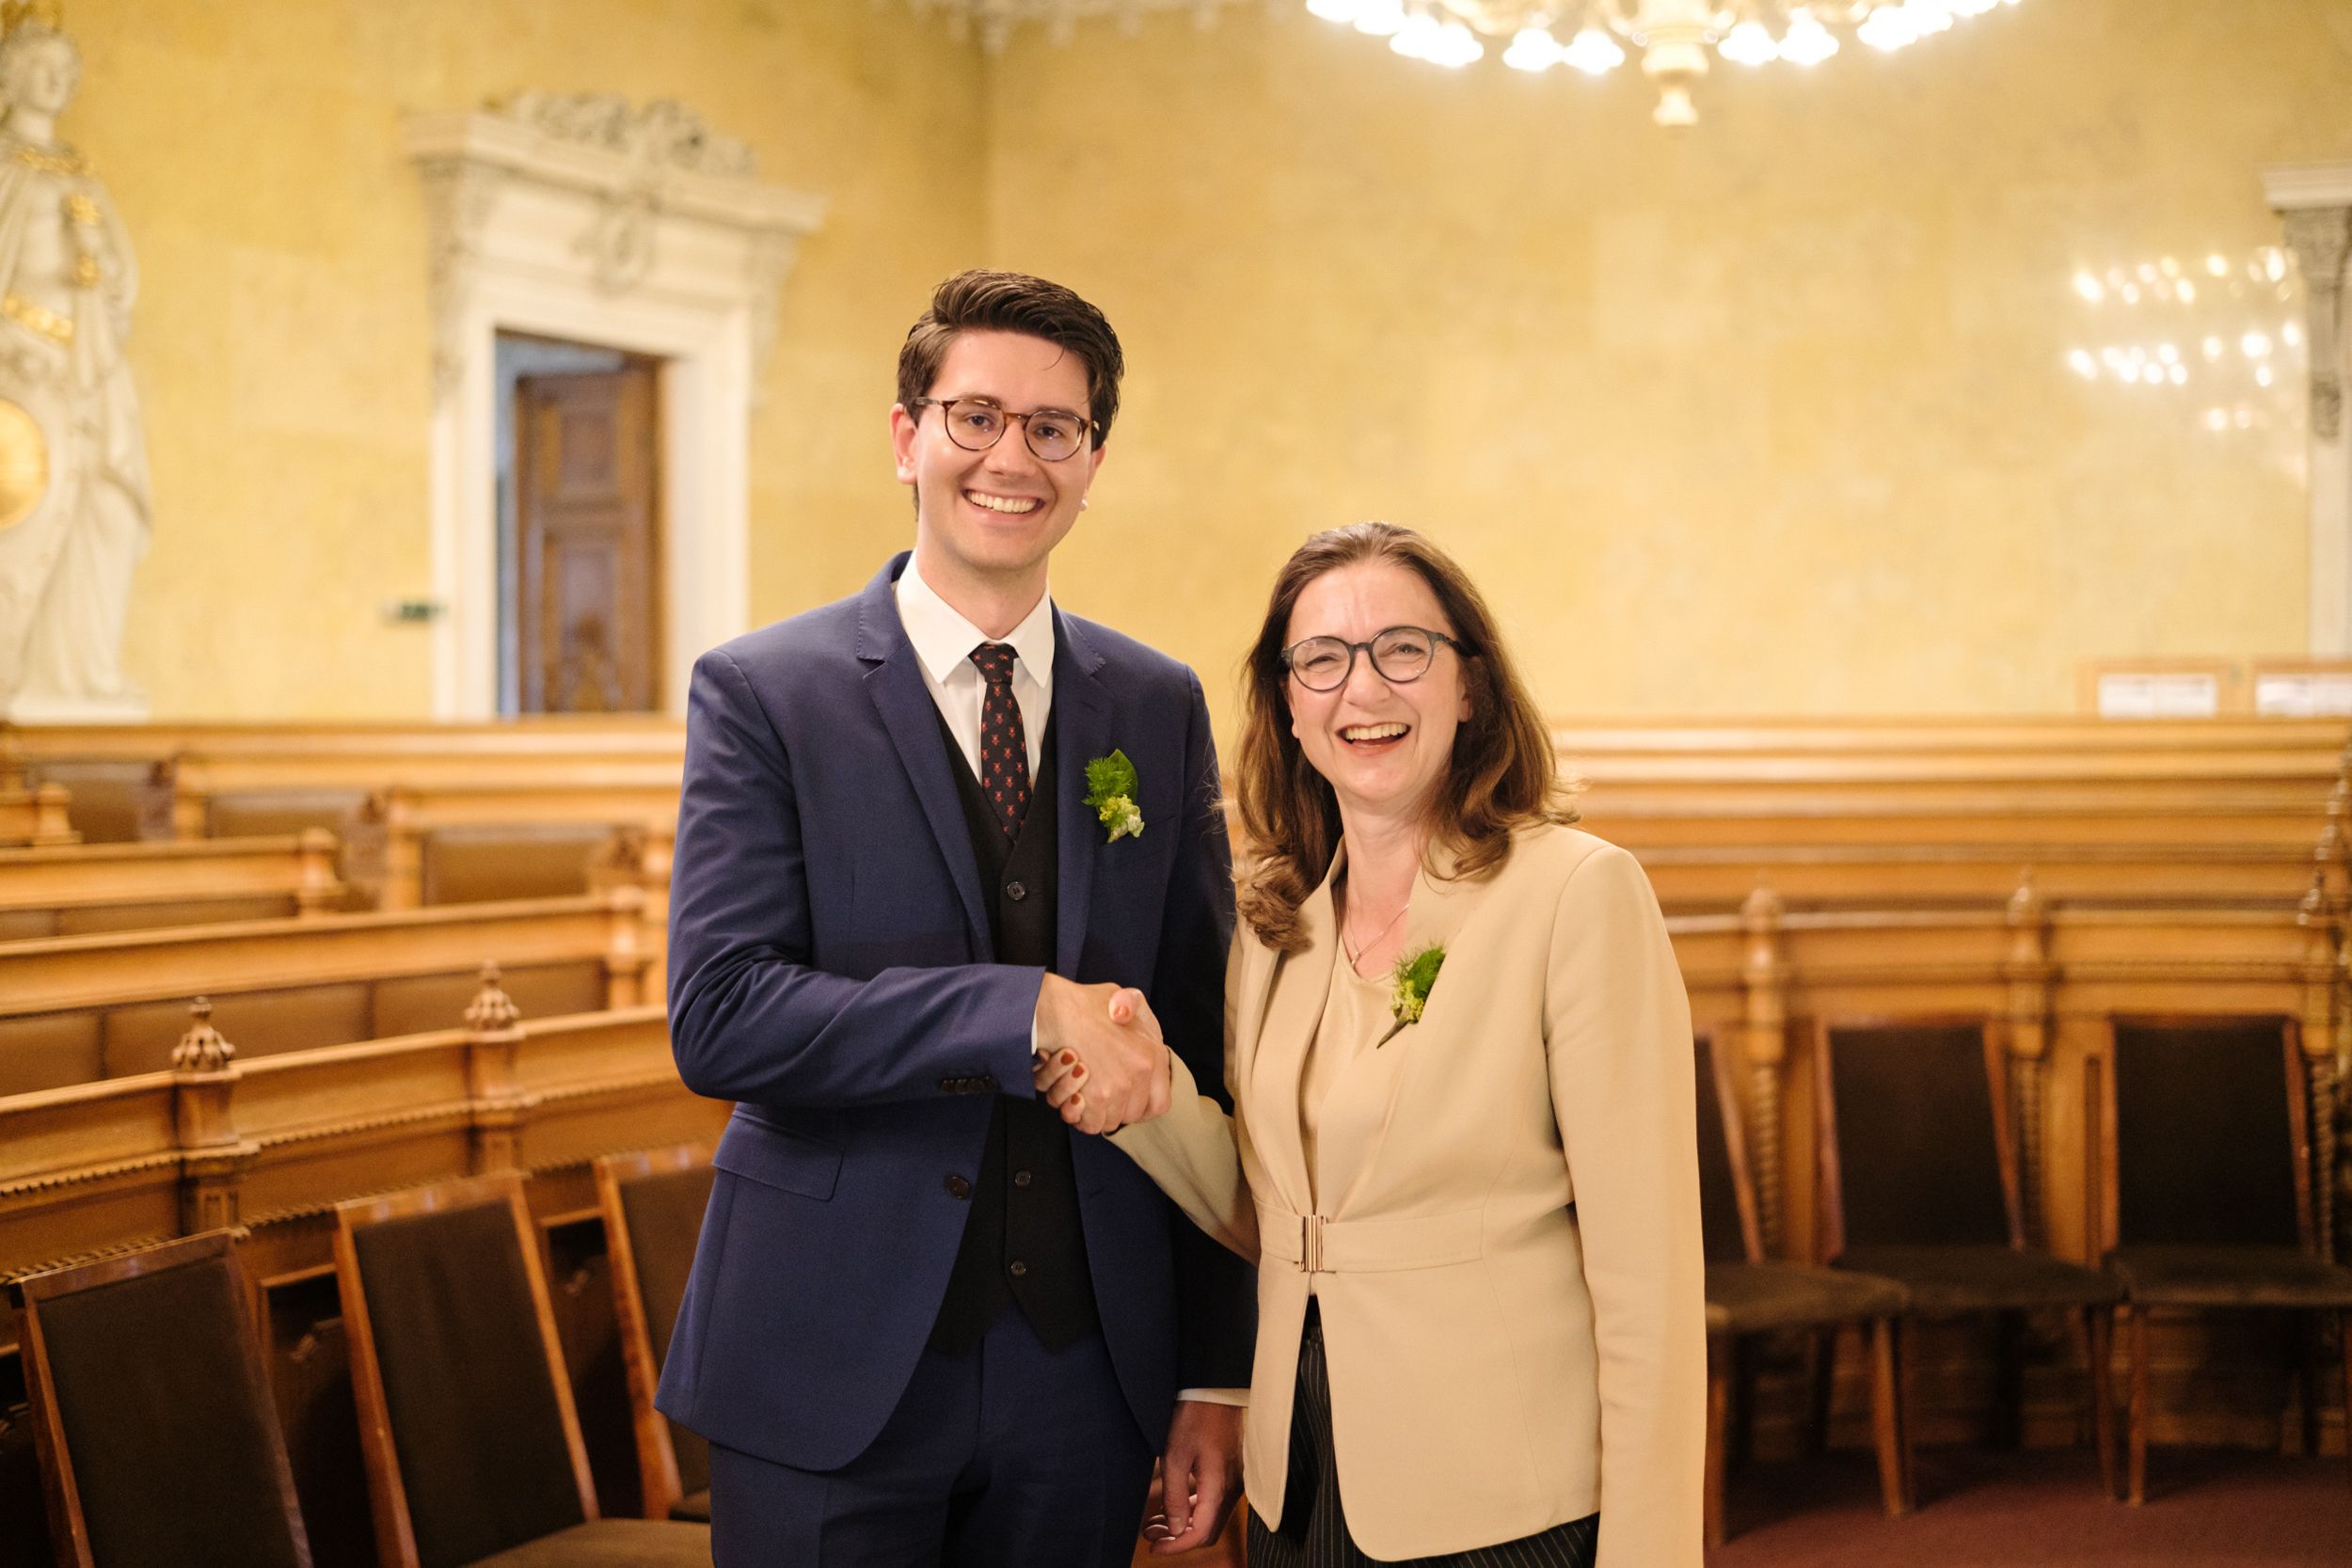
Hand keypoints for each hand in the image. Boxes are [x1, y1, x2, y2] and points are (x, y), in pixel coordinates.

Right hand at [1032, 976, 1168, 1133]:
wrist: (1054, 1007)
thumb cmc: (1083, 1003)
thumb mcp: (1121, 996)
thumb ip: (1133, 1009)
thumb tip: (1125, 1018)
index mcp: (1153, 1054)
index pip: (1159, 1104)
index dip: (1142, 1107)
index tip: (1126, 1100)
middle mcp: (1141, 1072)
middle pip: (1132, 1115)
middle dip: (1115, 1109)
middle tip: (1098, 1092)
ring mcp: (1119, 1086)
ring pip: (1109, 1122)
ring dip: (1094, 1112)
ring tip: (1080, 1091)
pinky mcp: (1096, 1097)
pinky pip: (1090, 1124)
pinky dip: (1078, 1116)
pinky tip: (1072, 1097)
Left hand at [1144, 1399, 1242, 1553]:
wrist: (1214, 1389)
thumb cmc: (1195, 1416)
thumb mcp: (1176, 1456)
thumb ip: (1175, 1495)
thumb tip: (1177, 1529)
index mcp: (1219, 1487)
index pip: (1200, 1533)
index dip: (1177, 1546)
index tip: (1155, 1547)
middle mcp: (1232, 1489)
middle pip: (1207, 1530)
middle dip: (1178, 1538)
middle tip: (1151, 1535)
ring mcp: (1233, 1481)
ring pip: (1209, 1518)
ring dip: (1183, 1525)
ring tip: (1155, 1524)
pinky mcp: (1229, 1473)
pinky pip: (1213, 1502)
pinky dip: (1192, 1510)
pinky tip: (1172, 1507)